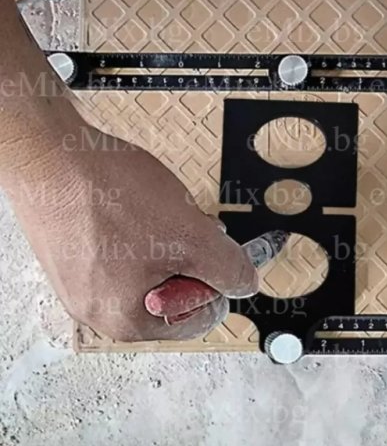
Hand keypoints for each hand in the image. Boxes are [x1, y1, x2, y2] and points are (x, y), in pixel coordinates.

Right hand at [7, 124, 257, 341]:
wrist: (51, 155)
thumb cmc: (110, 198)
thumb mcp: (189, 236)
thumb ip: (226, 267)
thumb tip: (246, 285)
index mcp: (128, 322)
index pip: (198, 318)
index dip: (216, 280)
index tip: (215, 248)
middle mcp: (99, 311)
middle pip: (173, 291)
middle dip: (188, 254)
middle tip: (182, 224)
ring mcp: (82, 282)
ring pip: (150, 266)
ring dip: (165, 238)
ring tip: (153, 209)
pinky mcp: (74, 254)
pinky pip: (123, 250)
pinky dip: (139, 228)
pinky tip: (131, 204)